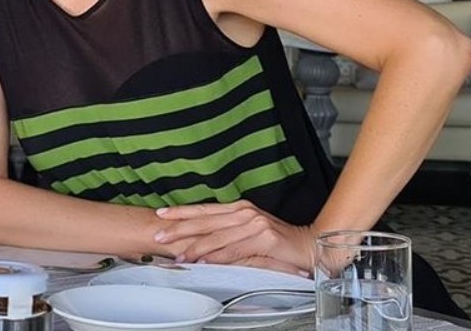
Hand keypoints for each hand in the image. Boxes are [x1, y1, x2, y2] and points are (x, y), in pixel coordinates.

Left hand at [154, 200, 312, 273]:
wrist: (310, 245)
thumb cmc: (280, 241)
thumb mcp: (250, 231)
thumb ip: (228, 233)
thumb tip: (202, 240)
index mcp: (239, 208)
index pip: (204, 209)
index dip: (181, 212)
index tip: (161, 214)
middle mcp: (244, 212)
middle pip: (206, 221)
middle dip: (179, 228)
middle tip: (160, 234)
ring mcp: (254, 224)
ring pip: (217, 237)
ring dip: (195, 247)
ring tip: (178, 254)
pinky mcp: (264, 239)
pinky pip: (235, 251)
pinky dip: (217, 257)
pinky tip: (204, 262)